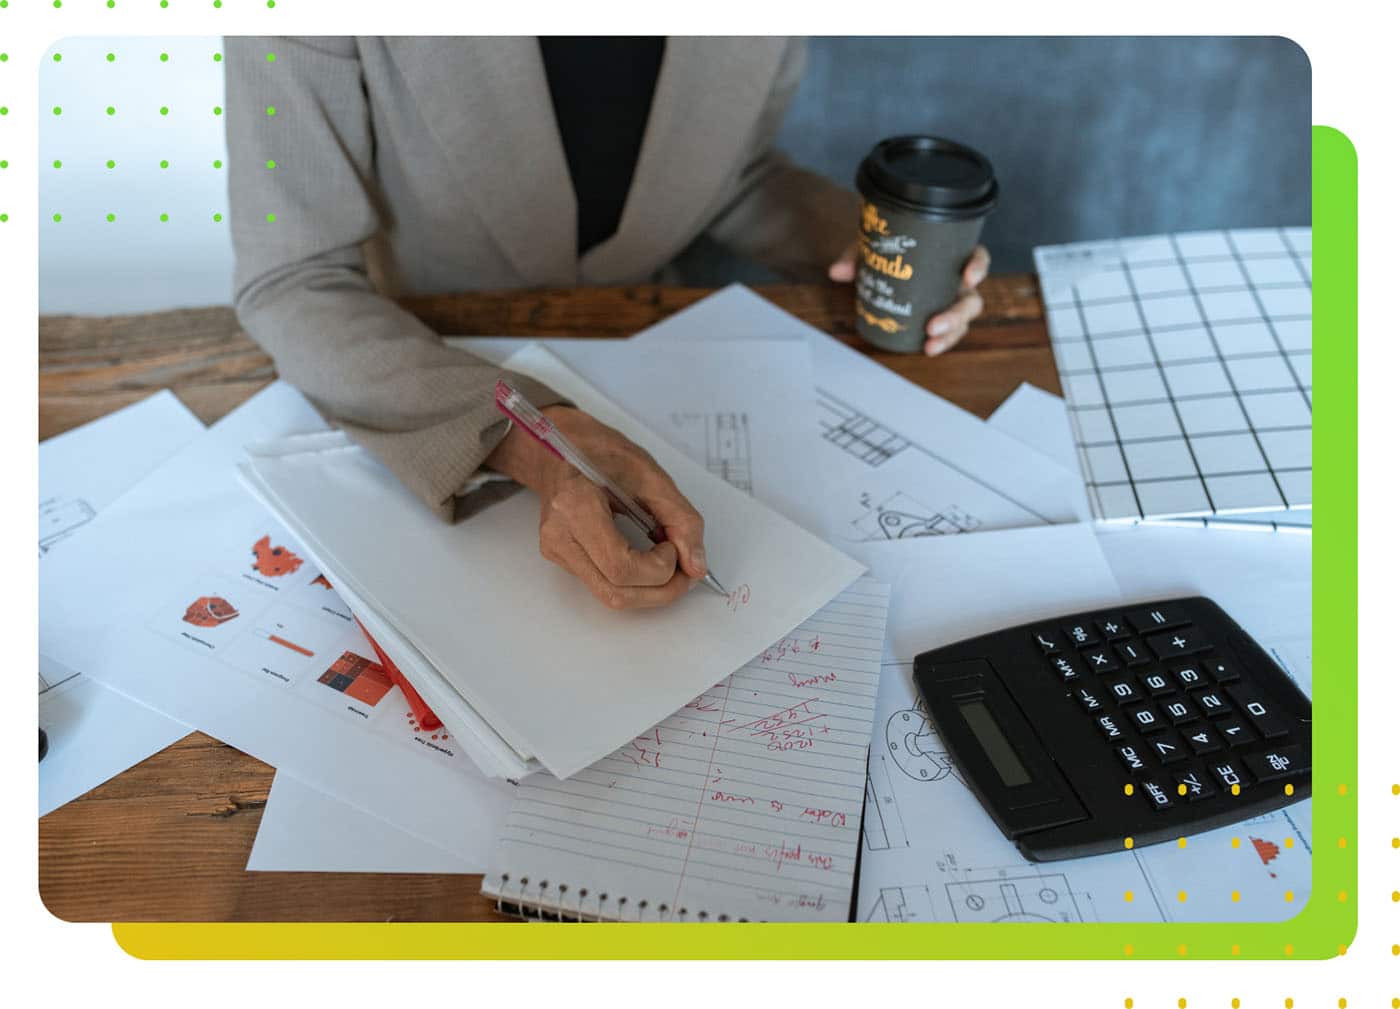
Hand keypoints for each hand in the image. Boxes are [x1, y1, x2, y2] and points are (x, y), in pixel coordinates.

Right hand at [485, 404, 707, 609]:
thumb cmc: (602, 452)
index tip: (674, 546)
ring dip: (649, 592)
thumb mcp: (652, 476)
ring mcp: (556, 550)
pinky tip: (646, 561)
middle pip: (616, 593)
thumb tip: (696, 566)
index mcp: (576, 506)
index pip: (621, 567)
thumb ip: (681, 521)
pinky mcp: (561, 557)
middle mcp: (559, 535)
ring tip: (669, 566)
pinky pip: (603, 585)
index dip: (658, 569)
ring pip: (609, 597)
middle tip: (685, 572)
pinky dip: (634, 582)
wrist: (561, 445)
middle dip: (661, 591)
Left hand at [829, 244, 990, 355]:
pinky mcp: (939, 319)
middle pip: (971, 300)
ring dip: (949, 335)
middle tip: (933, 325)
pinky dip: (940, 342)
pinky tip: (927, 349)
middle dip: (956, 315)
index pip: (976, 257)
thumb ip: (857, 254)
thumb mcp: (873, 246)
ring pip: (962, 321)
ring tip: (929, 343)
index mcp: (950, 256)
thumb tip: (838, 271)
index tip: (968, 277)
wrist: (882, 258)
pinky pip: (947, 333)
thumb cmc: (888, 250)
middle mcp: (956, 282)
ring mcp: (949, 302)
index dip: (978, 267)